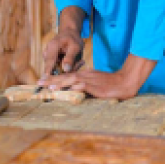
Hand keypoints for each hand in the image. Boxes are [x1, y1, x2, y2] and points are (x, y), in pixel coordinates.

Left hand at [38, 54, 156, 99]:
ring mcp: (90, 80)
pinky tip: (67, 89)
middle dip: (51, 79)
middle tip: (38, 82)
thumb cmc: (111, 83)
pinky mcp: (96, 86)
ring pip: (71, 79)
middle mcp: (84, 76)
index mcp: (84, 74)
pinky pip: (84, 86)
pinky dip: (75, 87)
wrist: (126, 81)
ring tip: (49, 86)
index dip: (54, 78)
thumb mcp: (95, 81)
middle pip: (65, 76)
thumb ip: (85, 84)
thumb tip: (74, 88)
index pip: (66, 75)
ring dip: (59, 83)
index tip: (43, 80)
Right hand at [43, 6, 85, 74]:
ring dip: (69, 68)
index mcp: (52, 47)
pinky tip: (76, 61)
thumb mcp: (75, 47)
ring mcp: (48, 56)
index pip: (49, 62)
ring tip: (80, 61)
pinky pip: (58, 67)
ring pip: (56, 69)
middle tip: (81, 62)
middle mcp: (47, 52)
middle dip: (67, 70)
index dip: (47, 73)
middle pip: (53, 67)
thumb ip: (70, 58)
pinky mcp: (51, 59)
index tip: (46, 81)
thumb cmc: (73, 39)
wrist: (69, 32)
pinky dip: (67, 67)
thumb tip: (65, 70)